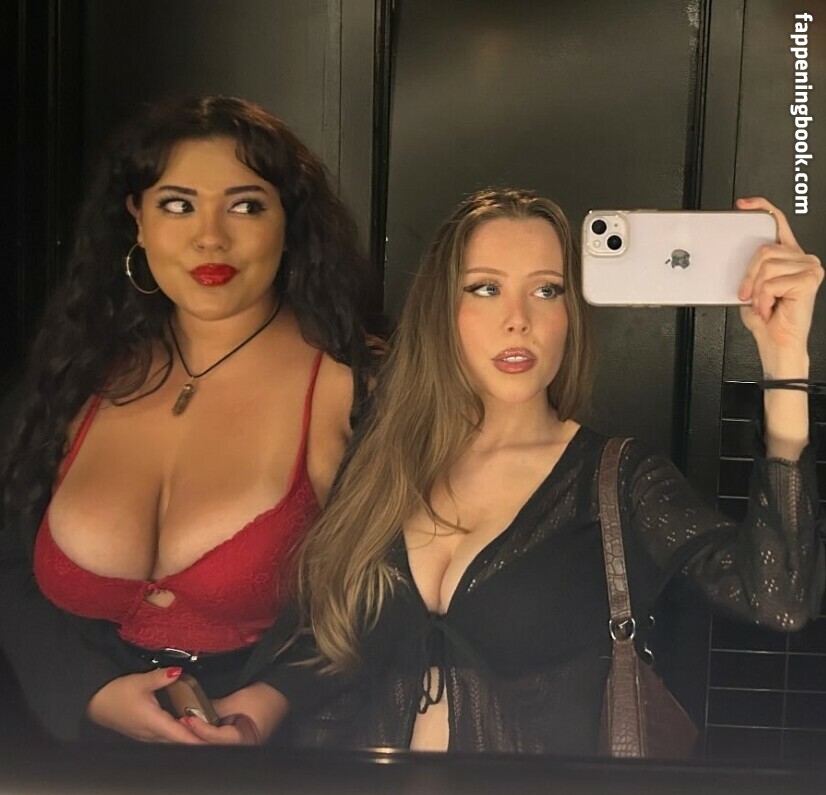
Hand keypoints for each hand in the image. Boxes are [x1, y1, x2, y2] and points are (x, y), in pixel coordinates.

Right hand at [87, 667, 205, 743]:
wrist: (95, 703)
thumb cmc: (116, 693)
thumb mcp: (140, 681)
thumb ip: (161, 677)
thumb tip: (178, 671)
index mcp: (153, 723)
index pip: (180, 735)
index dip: (196, 736)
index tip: (211, 735)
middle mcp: (151, 734)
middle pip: (178, 740)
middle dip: (196, 736)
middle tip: (213, 728)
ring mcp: (147, 736)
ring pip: (171, 740)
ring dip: (186, 735)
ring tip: (204, 726)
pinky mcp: (144, 733)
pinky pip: (165, 737)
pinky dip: (177, 732)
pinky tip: (184, 723)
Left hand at [182, 682, 288, 745]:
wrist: (283, 690)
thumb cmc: (266, 696)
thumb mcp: (240, 700)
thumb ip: (217, 707)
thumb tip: (195, 710)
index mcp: (245, 741)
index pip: (217, 738)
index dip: (201, 728)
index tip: (188, 719)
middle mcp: (241, 745)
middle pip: (213, 744)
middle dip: (197, 734)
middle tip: (183, 722)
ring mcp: (239, 742)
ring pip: (214, 741)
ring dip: (201, 731)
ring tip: (187, 720)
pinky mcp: (238, 736)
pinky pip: (219, 735)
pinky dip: (208, 728)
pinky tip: (198, 721)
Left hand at [736, 197, 822, 362]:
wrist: (778, 342)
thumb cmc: (767, 319)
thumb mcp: (752, 289)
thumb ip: (750, 271)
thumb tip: (735, 258)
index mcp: (788, 257)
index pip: (778, 223)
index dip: (762, 208)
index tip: (744, 205)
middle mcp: (801, 259)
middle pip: (764, 250)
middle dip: (748, 276)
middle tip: (748, 295)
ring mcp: (808, 267)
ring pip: (766, 265)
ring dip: (756, 290)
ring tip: (763, 303)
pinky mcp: (808, 279)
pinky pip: (771, 282)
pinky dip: (763, 299)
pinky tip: (770, 308)